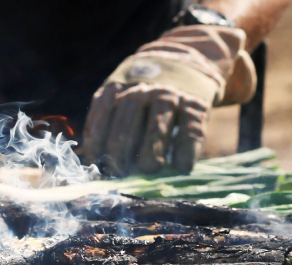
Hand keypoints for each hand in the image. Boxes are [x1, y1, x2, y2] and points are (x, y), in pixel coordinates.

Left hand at [83, 82, 211, 175]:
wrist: (183, 61)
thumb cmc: (144, 92)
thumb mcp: (118, 94)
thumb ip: (105, 121)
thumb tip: (96, 164)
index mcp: (114, 92)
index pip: (97, 129)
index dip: (96, 155)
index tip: (101, 171)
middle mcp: (140, 92)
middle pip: (123, 135)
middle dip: (121, 163)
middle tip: (124, 176)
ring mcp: (168, 97)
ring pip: (155, 134)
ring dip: (150, 161)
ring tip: (148, 172)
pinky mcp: (194, 106)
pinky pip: (188, 135)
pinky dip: (183, 157)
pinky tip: (180, 168)